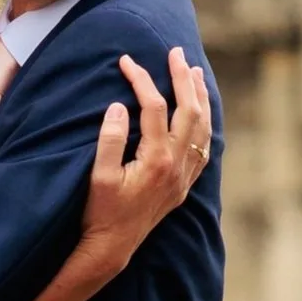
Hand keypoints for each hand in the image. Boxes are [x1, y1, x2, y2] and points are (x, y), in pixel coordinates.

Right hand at [75, 48, 212, 282]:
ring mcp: (183, 176)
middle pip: (189, 110)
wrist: (112, 247)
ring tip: (194, 72)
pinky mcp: (183, 185)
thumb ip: (109, 139)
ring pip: (202, 128)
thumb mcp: (97, 176)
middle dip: (183, 78)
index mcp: (155, 159)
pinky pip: (203, 148)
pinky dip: (204, 124)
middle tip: (177, 53)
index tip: (126, 61)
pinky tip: (200, 113)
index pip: (154, 107)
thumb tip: (119, 106)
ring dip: (200, 97)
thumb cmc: (99, 212)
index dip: (141, 79)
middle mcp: (176, 165)